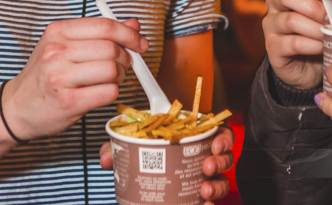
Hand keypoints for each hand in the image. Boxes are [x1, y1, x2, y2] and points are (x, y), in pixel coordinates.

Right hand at [1, 17, 145, 140]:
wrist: (16, 108)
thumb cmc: (44, 75)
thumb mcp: (65, 46)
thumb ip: (99, 33)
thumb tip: (133, 24)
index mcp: (57, 31)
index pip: (105, 25)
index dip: (129, 34)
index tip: (140, 43)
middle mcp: (56, 51)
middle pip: (111, 48)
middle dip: (125, 58)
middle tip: (122, 65)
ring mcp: (60, 77)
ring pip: (112, 70)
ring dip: (119, 76)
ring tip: (109, 79)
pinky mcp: (68, 102)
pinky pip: (108, 92)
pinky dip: (111, 92)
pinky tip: (100, 92)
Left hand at [99, 126, 235, 203]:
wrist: (140, 196)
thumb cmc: (143, 162)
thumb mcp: (129, 152)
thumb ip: (117, 151)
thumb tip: (107, 158)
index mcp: (190, 141)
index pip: (216, 134)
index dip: (222, 137)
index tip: (215, 143)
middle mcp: (201, 160)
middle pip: (224, 157)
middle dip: (220, 161)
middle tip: (207, 166)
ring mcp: (202, 182)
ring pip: (222, 182)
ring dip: (217, 185)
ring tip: (205, 190)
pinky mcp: (198, 200)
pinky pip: (211, 202)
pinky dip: (210, 204)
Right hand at [263, 0, 331, 89]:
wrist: (313, 67)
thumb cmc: (323, 34)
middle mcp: (275, 4)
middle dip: (313, 7)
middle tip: (331, 18)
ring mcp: (270, 25)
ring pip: (290, 20)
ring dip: (315, 29)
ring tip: (330, 36)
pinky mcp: (272, 47)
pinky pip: (293, 42)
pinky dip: (312, 45)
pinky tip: (323, 48)